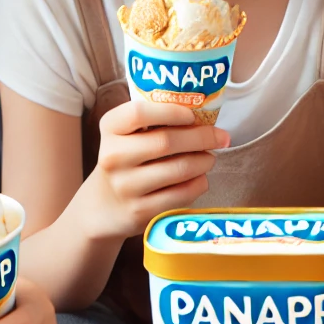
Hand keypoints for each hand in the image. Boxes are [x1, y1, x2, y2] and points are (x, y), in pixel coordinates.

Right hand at [84, 99, 228, 239]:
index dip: (171, 111)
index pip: (138, 113)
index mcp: (110, 129)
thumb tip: (205, 118)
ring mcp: (125, 187)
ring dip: (204, 161)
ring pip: (178, 169)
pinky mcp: (140, 212)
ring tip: (209, 158)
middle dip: (202, 137)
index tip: (192, 115)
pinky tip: (200, 179)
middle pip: (166, 141)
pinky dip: (198, 184)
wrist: (103, 206)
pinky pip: (180, 195)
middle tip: (220, 137)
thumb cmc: (126, 160)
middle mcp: (113, 157)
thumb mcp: (127, 135)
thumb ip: (155, 122)